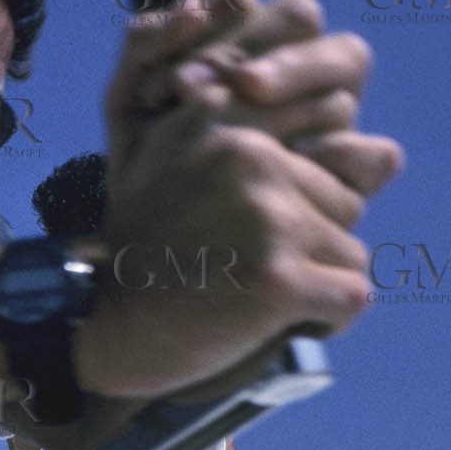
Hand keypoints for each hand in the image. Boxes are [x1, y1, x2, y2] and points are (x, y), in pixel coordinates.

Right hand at [82, 0, 401, 400]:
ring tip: (259, 299)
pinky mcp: (279, 279)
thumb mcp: (161, 158)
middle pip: (344, 205)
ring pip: (350, 253)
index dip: (296, 208)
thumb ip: (229, 128)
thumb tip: (349, 132)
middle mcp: (251, 160)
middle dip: (312, 247)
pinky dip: (327, 320)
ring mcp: (267, 219)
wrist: (99, 324)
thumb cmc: (140, 250)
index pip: (321, 159)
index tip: (245, 238)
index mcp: (229, 126)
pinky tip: (279, 323)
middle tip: (251, 273)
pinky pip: (352, 296)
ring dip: (319, 286)